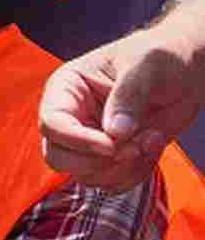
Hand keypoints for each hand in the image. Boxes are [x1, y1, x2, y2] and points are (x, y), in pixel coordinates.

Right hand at [38, 12, 204, 189]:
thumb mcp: (147, 66)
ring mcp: (88, 140)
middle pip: (59, 157)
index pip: (52, 124)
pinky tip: (151, 147)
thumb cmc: (162, 57)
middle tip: (135, 146)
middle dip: (99, 160)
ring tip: (151, 139)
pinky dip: (135, 174)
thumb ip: (129, 96)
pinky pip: (110, 183)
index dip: (78, 141)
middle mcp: (70, 117)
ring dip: (124, 167)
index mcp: (66, 89)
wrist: (186, 71)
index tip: (112, 146)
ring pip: (85, 175)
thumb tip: (115, 133)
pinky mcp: (109, 158)